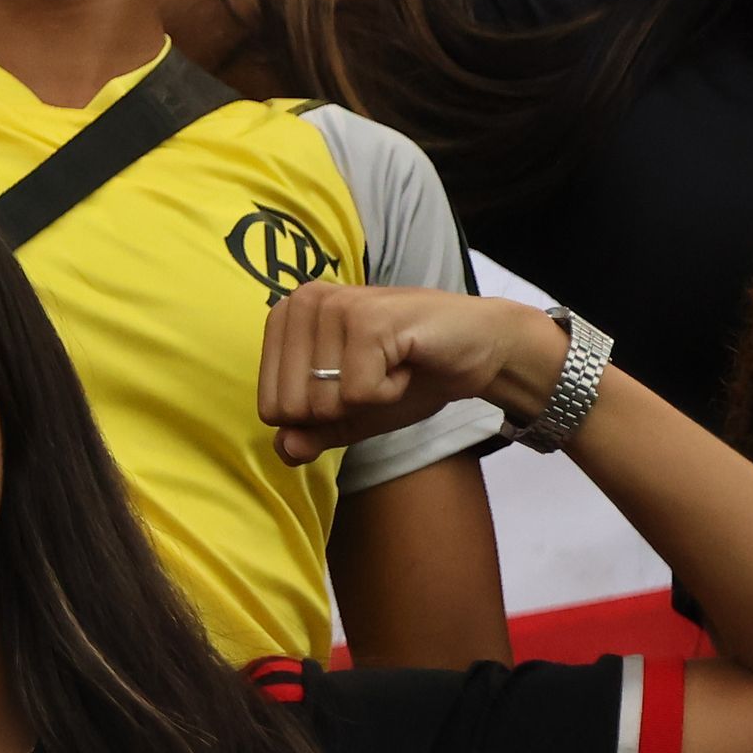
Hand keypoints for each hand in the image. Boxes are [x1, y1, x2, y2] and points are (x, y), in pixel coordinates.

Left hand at [256, 284, 564, 463]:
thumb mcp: (351, 413)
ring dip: (369, 399)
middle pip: (292, 408)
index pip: (271, 408)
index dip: (321, 415)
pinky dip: (391, 392)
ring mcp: (334, 307)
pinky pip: (359, 394)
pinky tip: (407, 363)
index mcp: (285, 319)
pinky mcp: (368, 321)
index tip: (355, 384)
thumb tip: (284, 449)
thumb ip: (311, 432)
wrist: (480, 348)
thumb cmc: (410, 375)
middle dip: (342, 409)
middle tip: (375, 376)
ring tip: (391, 367)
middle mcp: (302, 303)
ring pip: (323, 402)